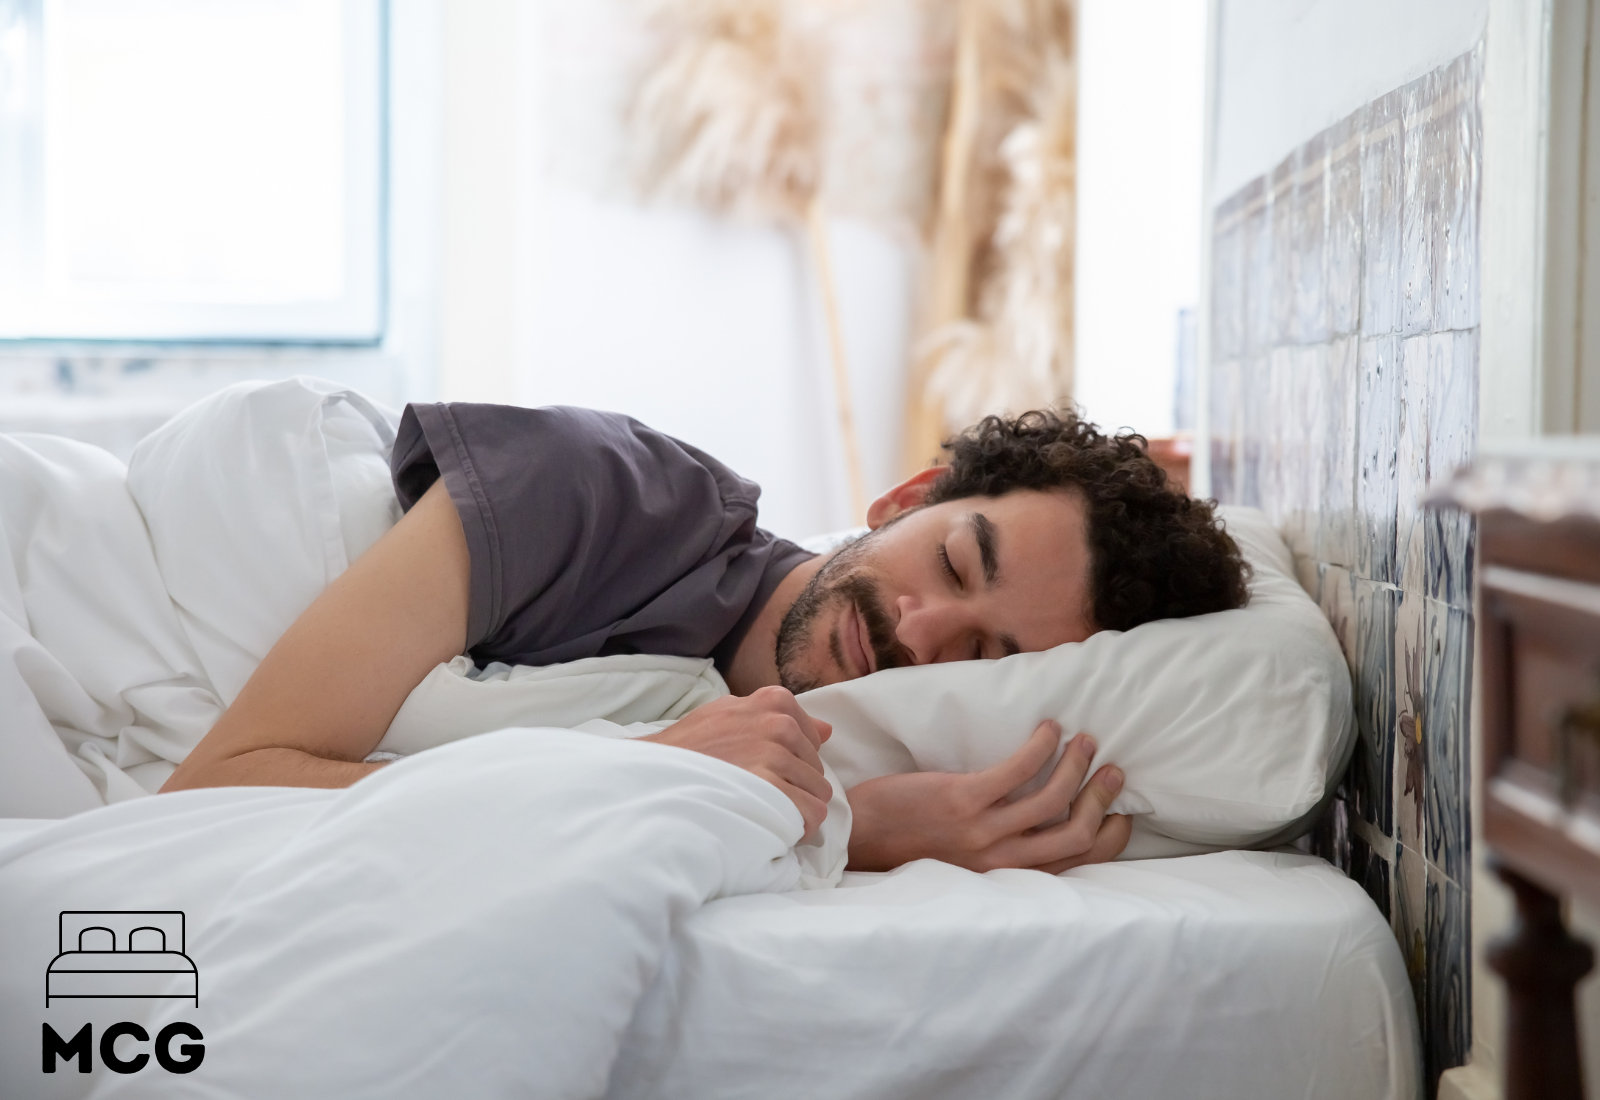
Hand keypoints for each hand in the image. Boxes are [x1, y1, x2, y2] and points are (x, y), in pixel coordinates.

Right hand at [643, 686, 832, 838]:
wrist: (654, 775)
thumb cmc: (689, 747)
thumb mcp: (729, 714)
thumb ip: (778, 718)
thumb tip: (827, 730)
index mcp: (774, 701)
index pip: (814, 741)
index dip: (793, 764)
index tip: (767, 774)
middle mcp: (780, 724)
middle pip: (817, 770)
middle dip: (795, 788)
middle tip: (760, 797)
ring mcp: (775, 756)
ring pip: (818, 795)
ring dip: (795, 810)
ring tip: (762, 812)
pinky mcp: (772, 789)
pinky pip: (811, 815)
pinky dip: (796, 828)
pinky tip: (770, 827)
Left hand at [843, 721, 1130, 873]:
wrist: (859, 836)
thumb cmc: (908, 842)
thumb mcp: (966, 859)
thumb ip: (1002, 847)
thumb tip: (1036, 821)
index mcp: (1006, 875)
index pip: (1078, 862)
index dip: (1109, 837)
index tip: (1120, 812)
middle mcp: (1001, 860)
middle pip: (1077, 833)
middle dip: (1103, 799)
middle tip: (1114, 769)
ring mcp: (983, 831)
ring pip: (1053, 798)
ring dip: (1077, 765)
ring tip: (1085, 740)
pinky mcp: (963, 801)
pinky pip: (1018, 770)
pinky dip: (1041, 746)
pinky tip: (1047, 728)